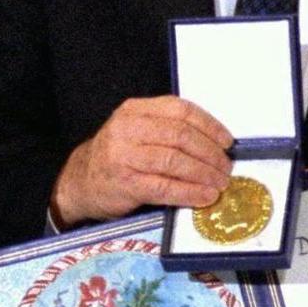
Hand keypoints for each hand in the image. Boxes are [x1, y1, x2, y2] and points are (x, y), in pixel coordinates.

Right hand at [51, 96, 234, 226]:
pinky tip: (204, 197)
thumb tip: (216, 143)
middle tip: (226, 167)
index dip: (209, 125)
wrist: (80, 182)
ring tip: (220, 183)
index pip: (180, 110)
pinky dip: (190, 192)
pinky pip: (165, 186)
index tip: (227, 142)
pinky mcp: (125, 183)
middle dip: (210, 153)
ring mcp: (123, 156)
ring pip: (175, 160)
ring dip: (204, 173)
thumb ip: (167, 130)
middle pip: (180, 135)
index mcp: (134, 111)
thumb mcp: (136, 131)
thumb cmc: (117, 157)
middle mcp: (126, 129)